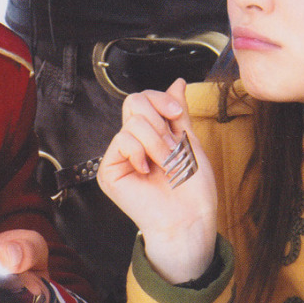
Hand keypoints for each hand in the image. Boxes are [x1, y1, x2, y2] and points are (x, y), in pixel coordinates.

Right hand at [98, 78, 217, 283]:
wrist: (189, 219)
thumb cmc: (193, 190)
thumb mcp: (190, 142)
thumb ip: (179, 113)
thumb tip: (177, 82)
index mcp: (151, 134)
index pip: (145, 98)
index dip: (161, 100)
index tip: (178, 115)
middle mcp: (133, 142)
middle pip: (134, 101)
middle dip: (160, 123)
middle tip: (172, 148)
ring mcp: (120, 155)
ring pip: (133, 123)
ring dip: (157, 143)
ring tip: (165, 164)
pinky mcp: (109, 170)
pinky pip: (121, 141)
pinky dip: (139, 152)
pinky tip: (147, 169)